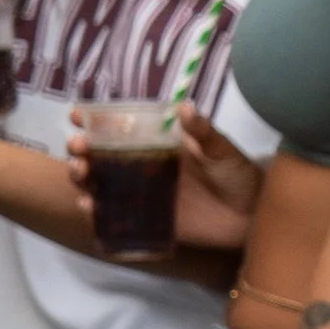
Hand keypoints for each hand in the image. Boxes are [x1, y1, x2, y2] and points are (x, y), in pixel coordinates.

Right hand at [68, 105, 262, 253]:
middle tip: (78, 147)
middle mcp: (143, 166)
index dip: (95, 120)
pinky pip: (112, 216)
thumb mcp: (223, 150)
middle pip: (100, 155)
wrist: (251, 216)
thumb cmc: (237, 174)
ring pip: (99, 184)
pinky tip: (86, 206)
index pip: (120, 126)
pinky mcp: (145, 220)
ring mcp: (141, 194)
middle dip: (82, 149)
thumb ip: (204, 133)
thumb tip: (184, 108)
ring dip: (82, 177)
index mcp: (158, 142)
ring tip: (80, 172)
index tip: (77, 115)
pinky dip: (95, 212)